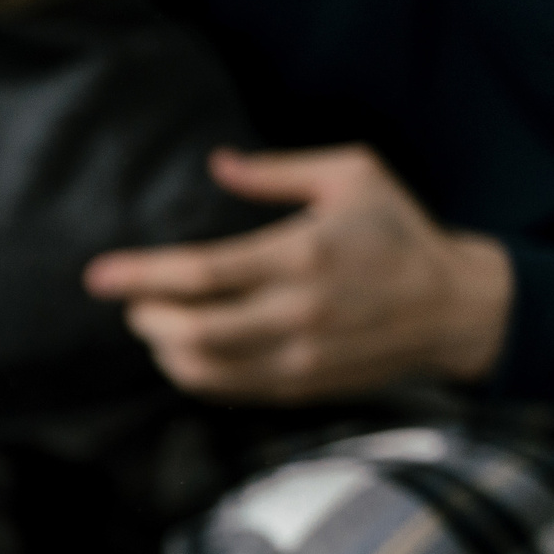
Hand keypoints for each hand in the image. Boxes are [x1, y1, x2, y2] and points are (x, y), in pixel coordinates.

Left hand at [84, 146, 511, 403]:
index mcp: (304, 255)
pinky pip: (225, 391)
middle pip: (190, 332)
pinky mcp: (300, 388)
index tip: (98, 275)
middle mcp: (297, 314)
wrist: (455, 309)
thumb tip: (215, 162)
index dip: (140, 276)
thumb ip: (278, 171)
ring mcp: (298, 359)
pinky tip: (185, 350)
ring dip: (162, 350)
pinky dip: (191, 373)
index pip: (201, 273)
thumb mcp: (353, 176)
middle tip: (132, 301)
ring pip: (200, 370)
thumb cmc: (399, 232)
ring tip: (156, 324)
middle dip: (145, 317)